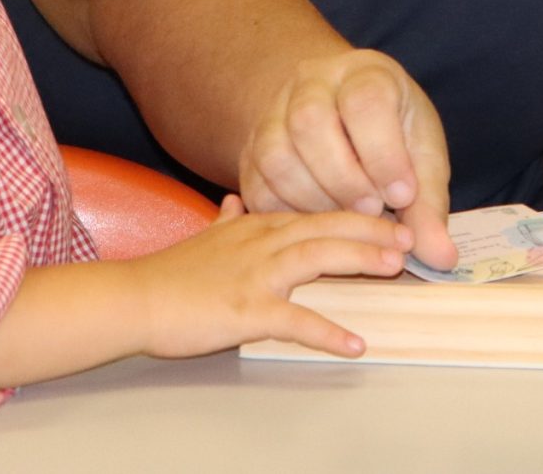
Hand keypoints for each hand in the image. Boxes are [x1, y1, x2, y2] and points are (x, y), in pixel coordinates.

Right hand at [133, 197, 411, 358]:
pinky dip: (327, 331)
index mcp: (258, 225)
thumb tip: (236, 201)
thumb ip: (226, 219)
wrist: (132, 298)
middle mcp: (262, 241)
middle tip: (410, 233)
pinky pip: (294, 320)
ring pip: (316, 257)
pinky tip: (354, 343)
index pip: (317, 212)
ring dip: (360, 259)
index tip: (391, 214)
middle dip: (373, 227)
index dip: (357, 212)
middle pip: (327, 226)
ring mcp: (255, 274)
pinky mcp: (244, 310)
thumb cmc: (168, 275)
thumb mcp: (202, 235)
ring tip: (396, 266)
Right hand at [239, 48, 457, 270]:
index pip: (365, 100)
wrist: (342, 115)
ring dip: (312, 198)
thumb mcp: (421, 157)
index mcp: (365, 72)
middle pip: (309, 122)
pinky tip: (315, 221)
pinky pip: (255, 182)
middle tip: (371, 211)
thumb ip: (428, 205)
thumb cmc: (393, 134)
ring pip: (276, 154)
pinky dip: (284, 211)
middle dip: (343, 178)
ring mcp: (274, 111)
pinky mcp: (251, 148)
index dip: (383, 154)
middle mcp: (312, 81)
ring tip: (344, 218)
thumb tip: (442, 258)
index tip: (402, 196)